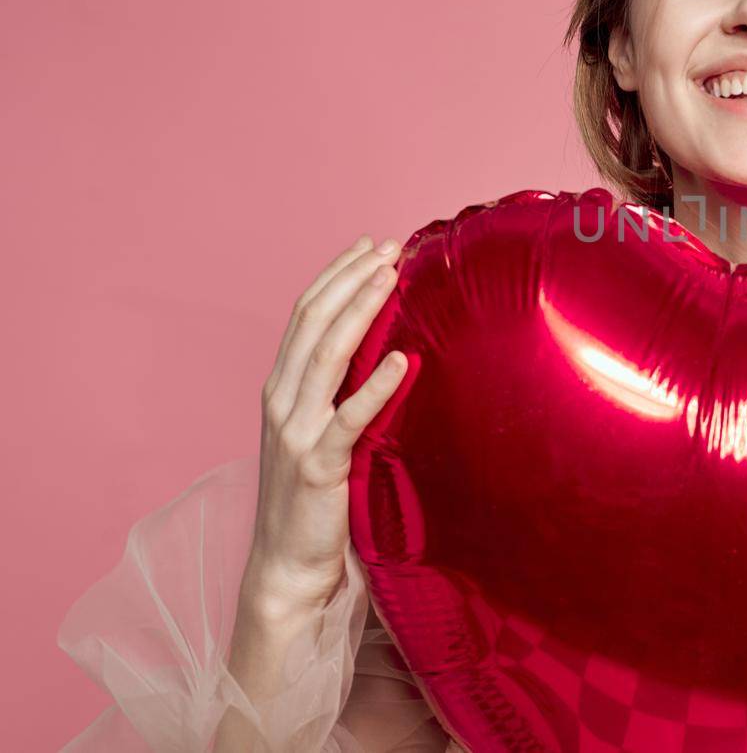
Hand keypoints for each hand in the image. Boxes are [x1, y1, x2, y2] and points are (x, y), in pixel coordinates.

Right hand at [242, 233, 410, 614]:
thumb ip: (339, 392)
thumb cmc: (314, 496)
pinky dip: (375, 386)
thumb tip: (384, 347)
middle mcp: (282, 402)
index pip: (306, 315)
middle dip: (350, 279)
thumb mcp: (320, 431)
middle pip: (314, 323)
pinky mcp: (319, 466)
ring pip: (327, 356)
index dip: (335, 276)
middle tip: (388, 246)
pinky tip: (401, 360)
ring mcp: (296, 432)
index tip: (368, 246)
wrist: (288, 563)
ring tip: (391, 278)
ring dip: (361, 311)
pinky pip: (349, 419)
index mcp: (281, 388)